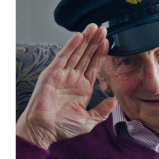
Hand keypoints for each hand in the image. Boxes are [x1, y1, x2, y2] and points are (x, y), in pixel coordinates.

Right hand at [16, 24, 115, 149]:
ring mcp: (63, 74)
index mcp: (84, 87)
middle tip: (103, 28)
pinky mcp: (52, 73)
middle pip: (87, 56)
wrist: (45, 131)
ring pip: (77, 53)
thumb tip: (113, 100)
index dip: (101, 54)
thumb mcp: (88, 120)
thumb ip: (102, 111)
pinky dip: (71, 46)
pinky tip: (79, 36)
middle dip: (95, 42)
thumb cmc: (64, 127)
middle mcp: (74, 78)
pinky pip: (63, 57)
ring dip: (85, 40)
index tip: (108, 41)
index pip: (94, 66)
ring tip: (94, 27)